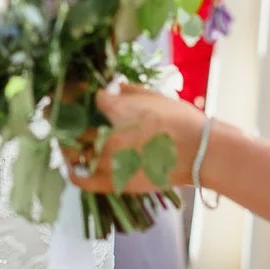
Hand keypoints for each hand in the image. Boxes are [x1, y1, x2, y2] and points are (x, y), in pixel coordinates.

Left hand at [69, 83, 202, 192]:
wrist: (201, 154)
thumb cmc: (182, 122)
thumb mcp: (155, 97)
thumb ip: (129, 91)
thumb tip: (112, 86)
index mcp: (116, 110)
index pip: (92, 99)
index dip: (85, 94)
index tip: (85, 94)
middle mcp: (106, 134)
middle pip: (74, 125)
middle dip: (69, 118)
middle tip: (68, 116)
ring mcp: (108, 160)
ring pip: (74, 151)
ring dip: (69, 143)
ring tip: (71, 139)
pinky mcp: (114, 182)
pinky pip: (84, 180)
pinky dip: (74, 172)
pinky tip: (73, 166)